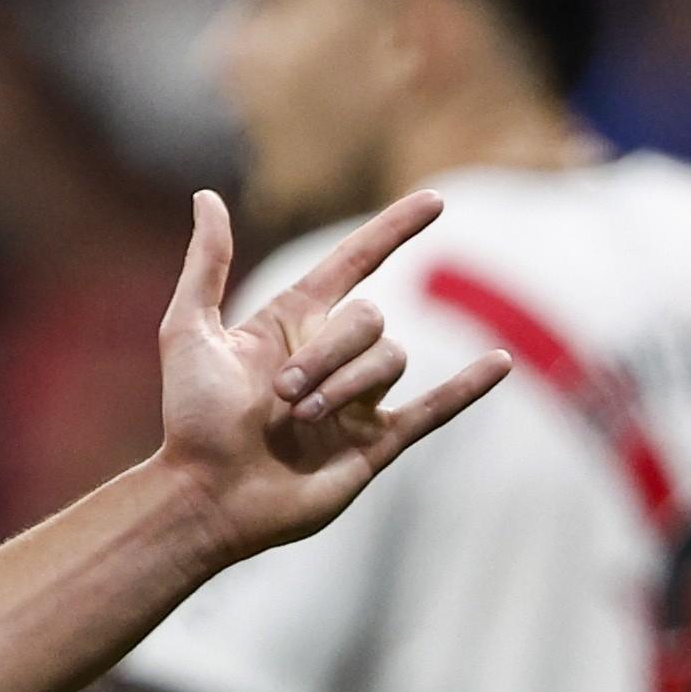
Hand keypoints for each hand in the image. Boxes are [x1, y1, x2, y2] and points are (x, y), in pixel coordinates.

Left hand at [156, 189, 509, 565]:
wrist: (207, 494)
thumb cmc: (190, 417)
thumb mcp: (189, 330)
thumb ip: (207, 265)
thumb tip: (208, 197)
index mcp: (291, 323)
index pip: (355, 262)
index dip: (393, 230)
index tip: (434, 201)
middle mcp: (330, 356)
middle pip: (370, 319)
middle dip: (330, 351)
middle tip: (282, 392)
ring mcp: (358, 400)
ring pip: (390, 361)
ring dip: (346, 385)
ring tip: (299, 418)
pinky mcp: (376, 444)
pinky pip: (434, 409)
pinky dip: (469, 387)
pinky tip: (502, 362)